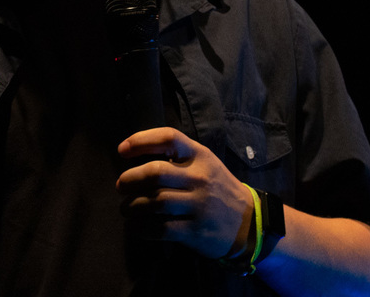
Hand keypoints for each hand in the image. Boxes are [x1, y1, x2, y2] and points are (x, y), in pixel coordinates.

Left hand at [115, 127, 252, 258]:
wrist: (248, 222)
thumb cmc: (217, 188)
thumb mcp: (205, 163)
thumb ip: (178, 157)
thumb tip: (134, 156)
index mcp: (200, 155)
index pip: (168, 138)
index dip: (140, 140)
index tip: (121, 150)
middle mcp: (200, 178)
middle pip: (155, 173)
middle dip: (130, 179)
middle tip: (121, 186)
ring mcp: (199, 205)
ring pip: (155, 202)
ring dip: (132, 205)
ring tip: (126, 208)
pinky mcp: (196, 231)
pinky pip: (160, 229)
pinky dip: (141, 228)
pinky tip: (135, 227)